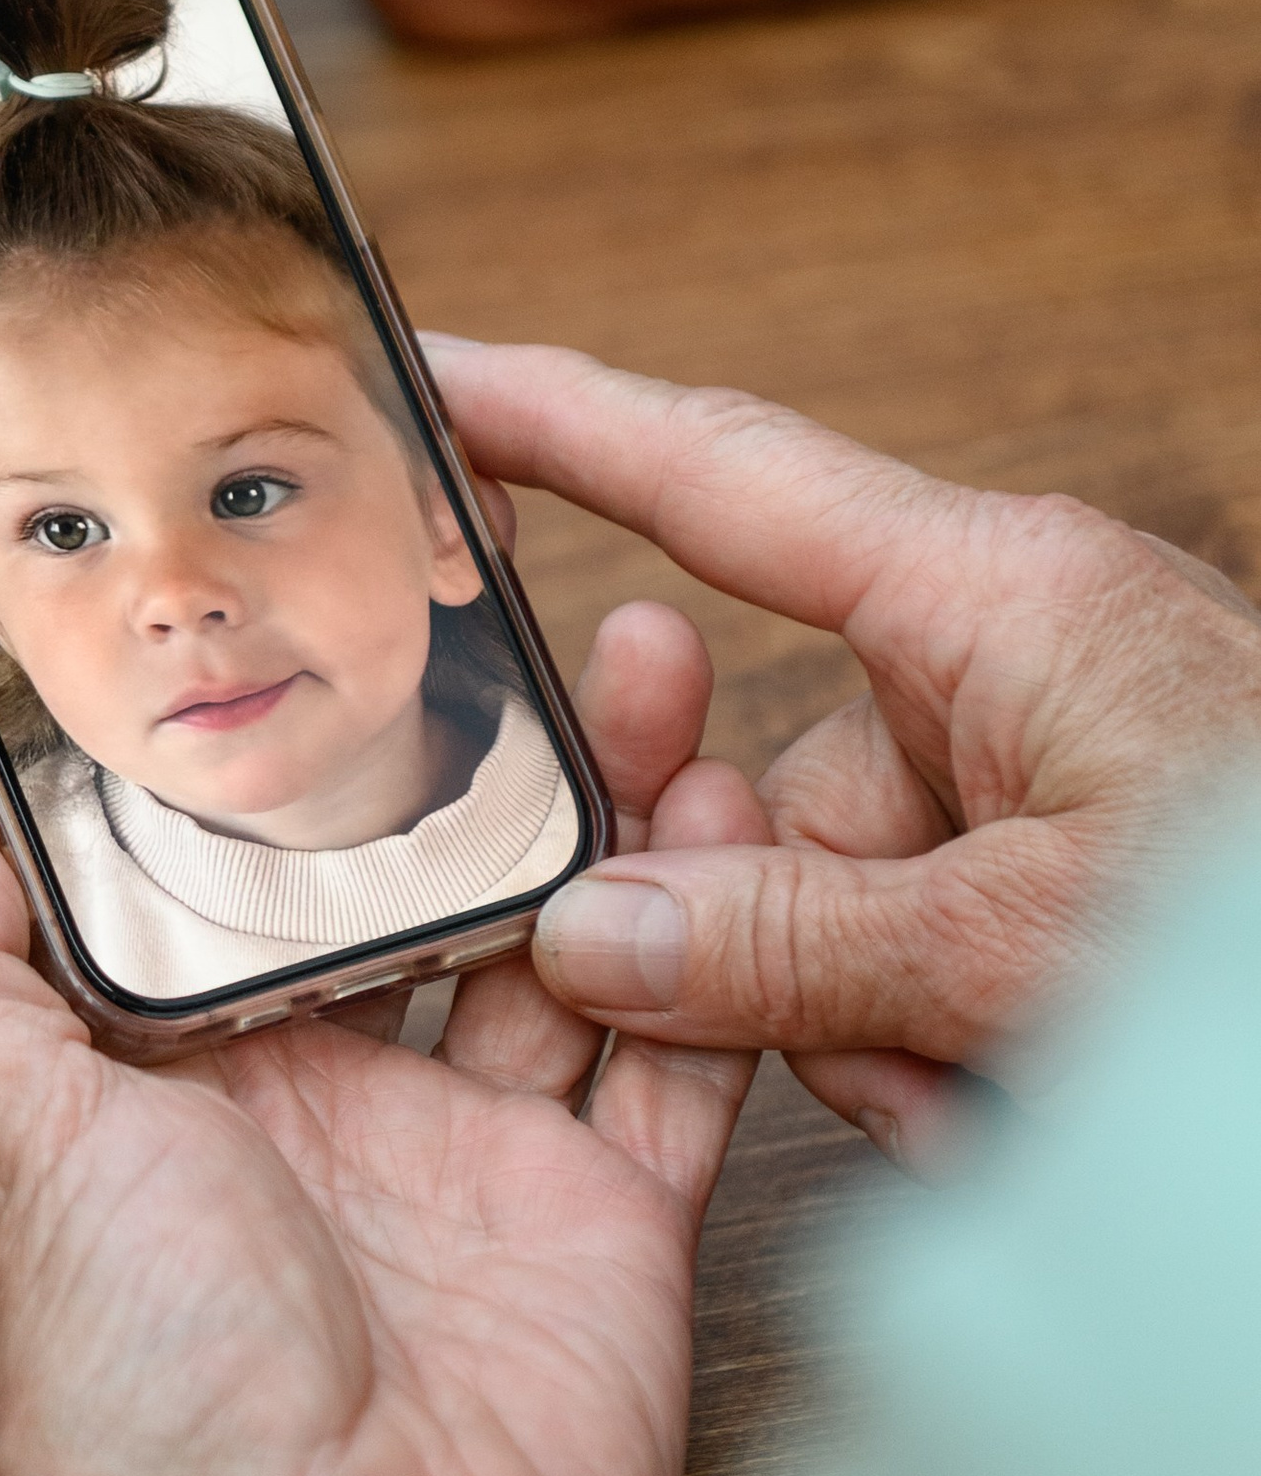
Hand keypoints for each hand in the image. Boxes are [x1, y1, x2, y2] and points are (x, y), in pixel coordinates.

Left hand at [0, 601, 751, 1475]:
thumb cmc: (136, 1422)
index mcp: (160, 1088)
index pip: (219, 869)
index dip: (267, 742)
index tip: (310, 592)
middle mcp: (317, 1113)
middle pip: (403, 883)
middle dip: (457, 748)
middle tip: (507, 589)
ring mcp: (470, 1170)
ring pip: (549, 936)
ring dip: (593, 803)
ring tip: (630, 647)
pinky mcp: (602, 1234)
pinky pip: (666, 1059)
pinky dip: (701, 946)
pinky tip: (723, 810)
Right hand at [435, 340, 1260, 1162]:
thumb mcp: (1030, 949)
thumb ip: (788, 945)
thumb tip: (589, 935)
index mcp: (987, 596)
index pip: (712, 475)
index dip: (549, 417)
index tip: (416, 370)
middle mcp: (996, 661)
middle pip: (756, 780)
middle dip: (789, 945)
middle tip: (896, 1038)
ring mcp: (1030, 771)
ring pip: (821, 907)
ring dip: (881, 1037)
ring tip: (1012, 1096)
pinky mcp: (1059, 861)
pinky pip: (906, 960)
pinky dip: (941, 1058)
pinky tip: (1029, 1106)